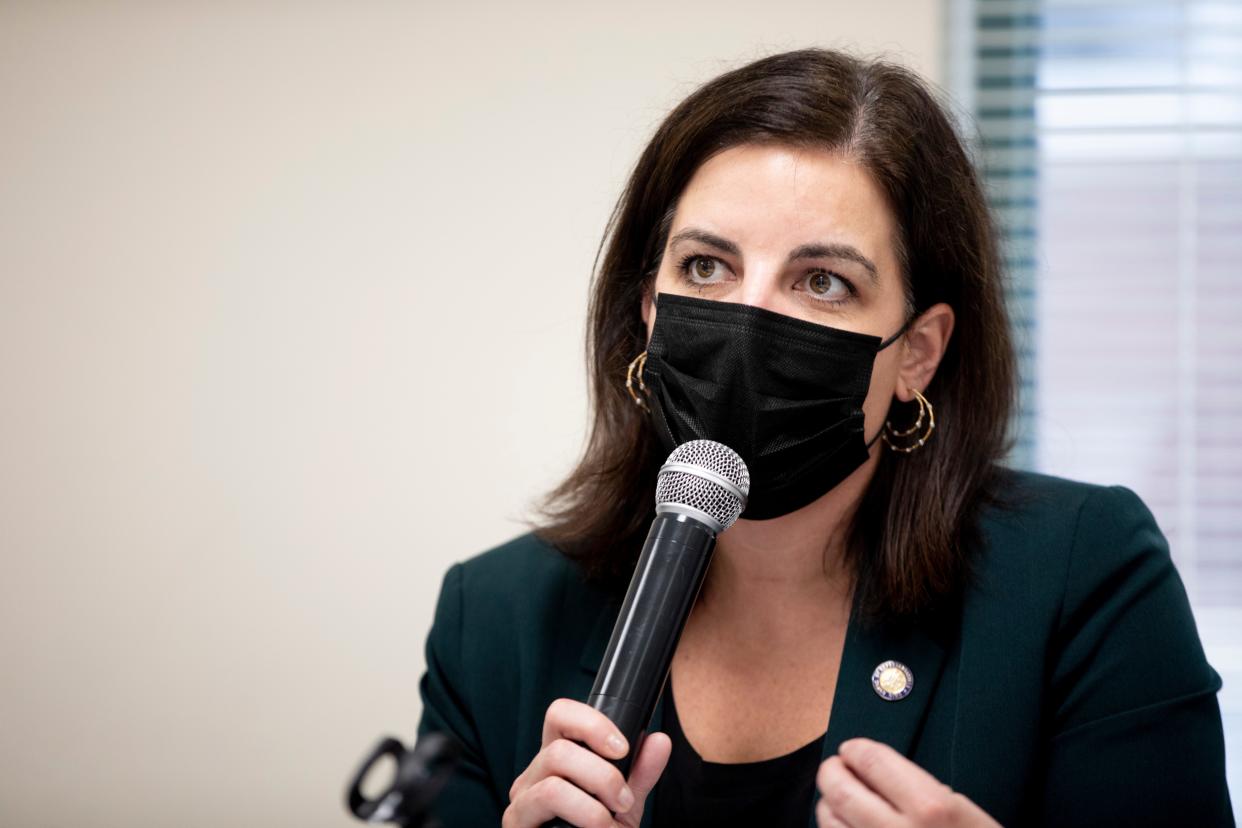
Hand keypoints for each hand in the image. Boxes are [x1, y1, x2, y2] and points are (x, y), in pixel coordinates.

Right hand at [503, 698, 671, 827]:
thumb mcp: (624, 804)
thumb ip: (640, 772)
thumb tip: (660, 740)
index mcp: (558, 759)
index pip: (561, 715)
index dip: (592, 722)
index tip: (622, 748)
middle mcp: (535, 773)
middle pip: (560, 747)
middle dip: (603, 772)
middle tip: (623, 799)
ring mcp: (522, 798)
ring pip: (554, 769)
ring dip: (594, 796)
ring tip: (609, 822)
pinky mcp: (515, 821)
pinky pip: (547, 797)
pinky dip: (583, 813)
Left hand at [816, 738, 1001, 827]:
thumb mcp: (964, 813)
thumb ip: (920, 789)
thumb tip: (875, 771)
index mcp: (930, 808)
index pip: (872, 761)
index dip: (855, 749)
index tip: (852, 749)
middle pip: (840, 789)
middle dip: (831, 771)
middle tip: (835, 767)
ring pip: (829, 821)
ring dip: (828, 803)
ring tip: (837, 797)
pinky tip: (847, 826)